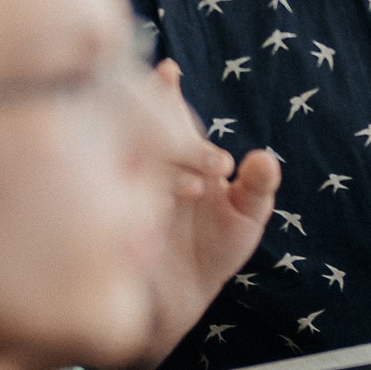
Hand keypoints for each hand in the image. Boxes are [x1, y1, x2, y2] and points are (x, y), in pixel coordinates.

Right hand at [134, 58, 280, 369]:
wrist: (184, 299)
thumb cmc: (217, 248)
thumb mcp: (246, 217)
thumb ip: (258, 187)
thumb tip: (264, 158)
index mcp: (180, 156)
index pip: (171, 116)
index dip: (167, 92)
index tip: (168, 69)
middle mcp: (147, 168)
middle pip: (139, 129)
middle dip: (150, 115)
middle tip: (164, 109)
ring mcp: (124, 195)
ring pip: (123, 163)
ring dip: (151, 165)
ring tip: (193, 189)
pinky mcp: (109, 226)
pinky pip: (106, 207)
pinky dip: (126, 204)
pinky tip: (146, 213)